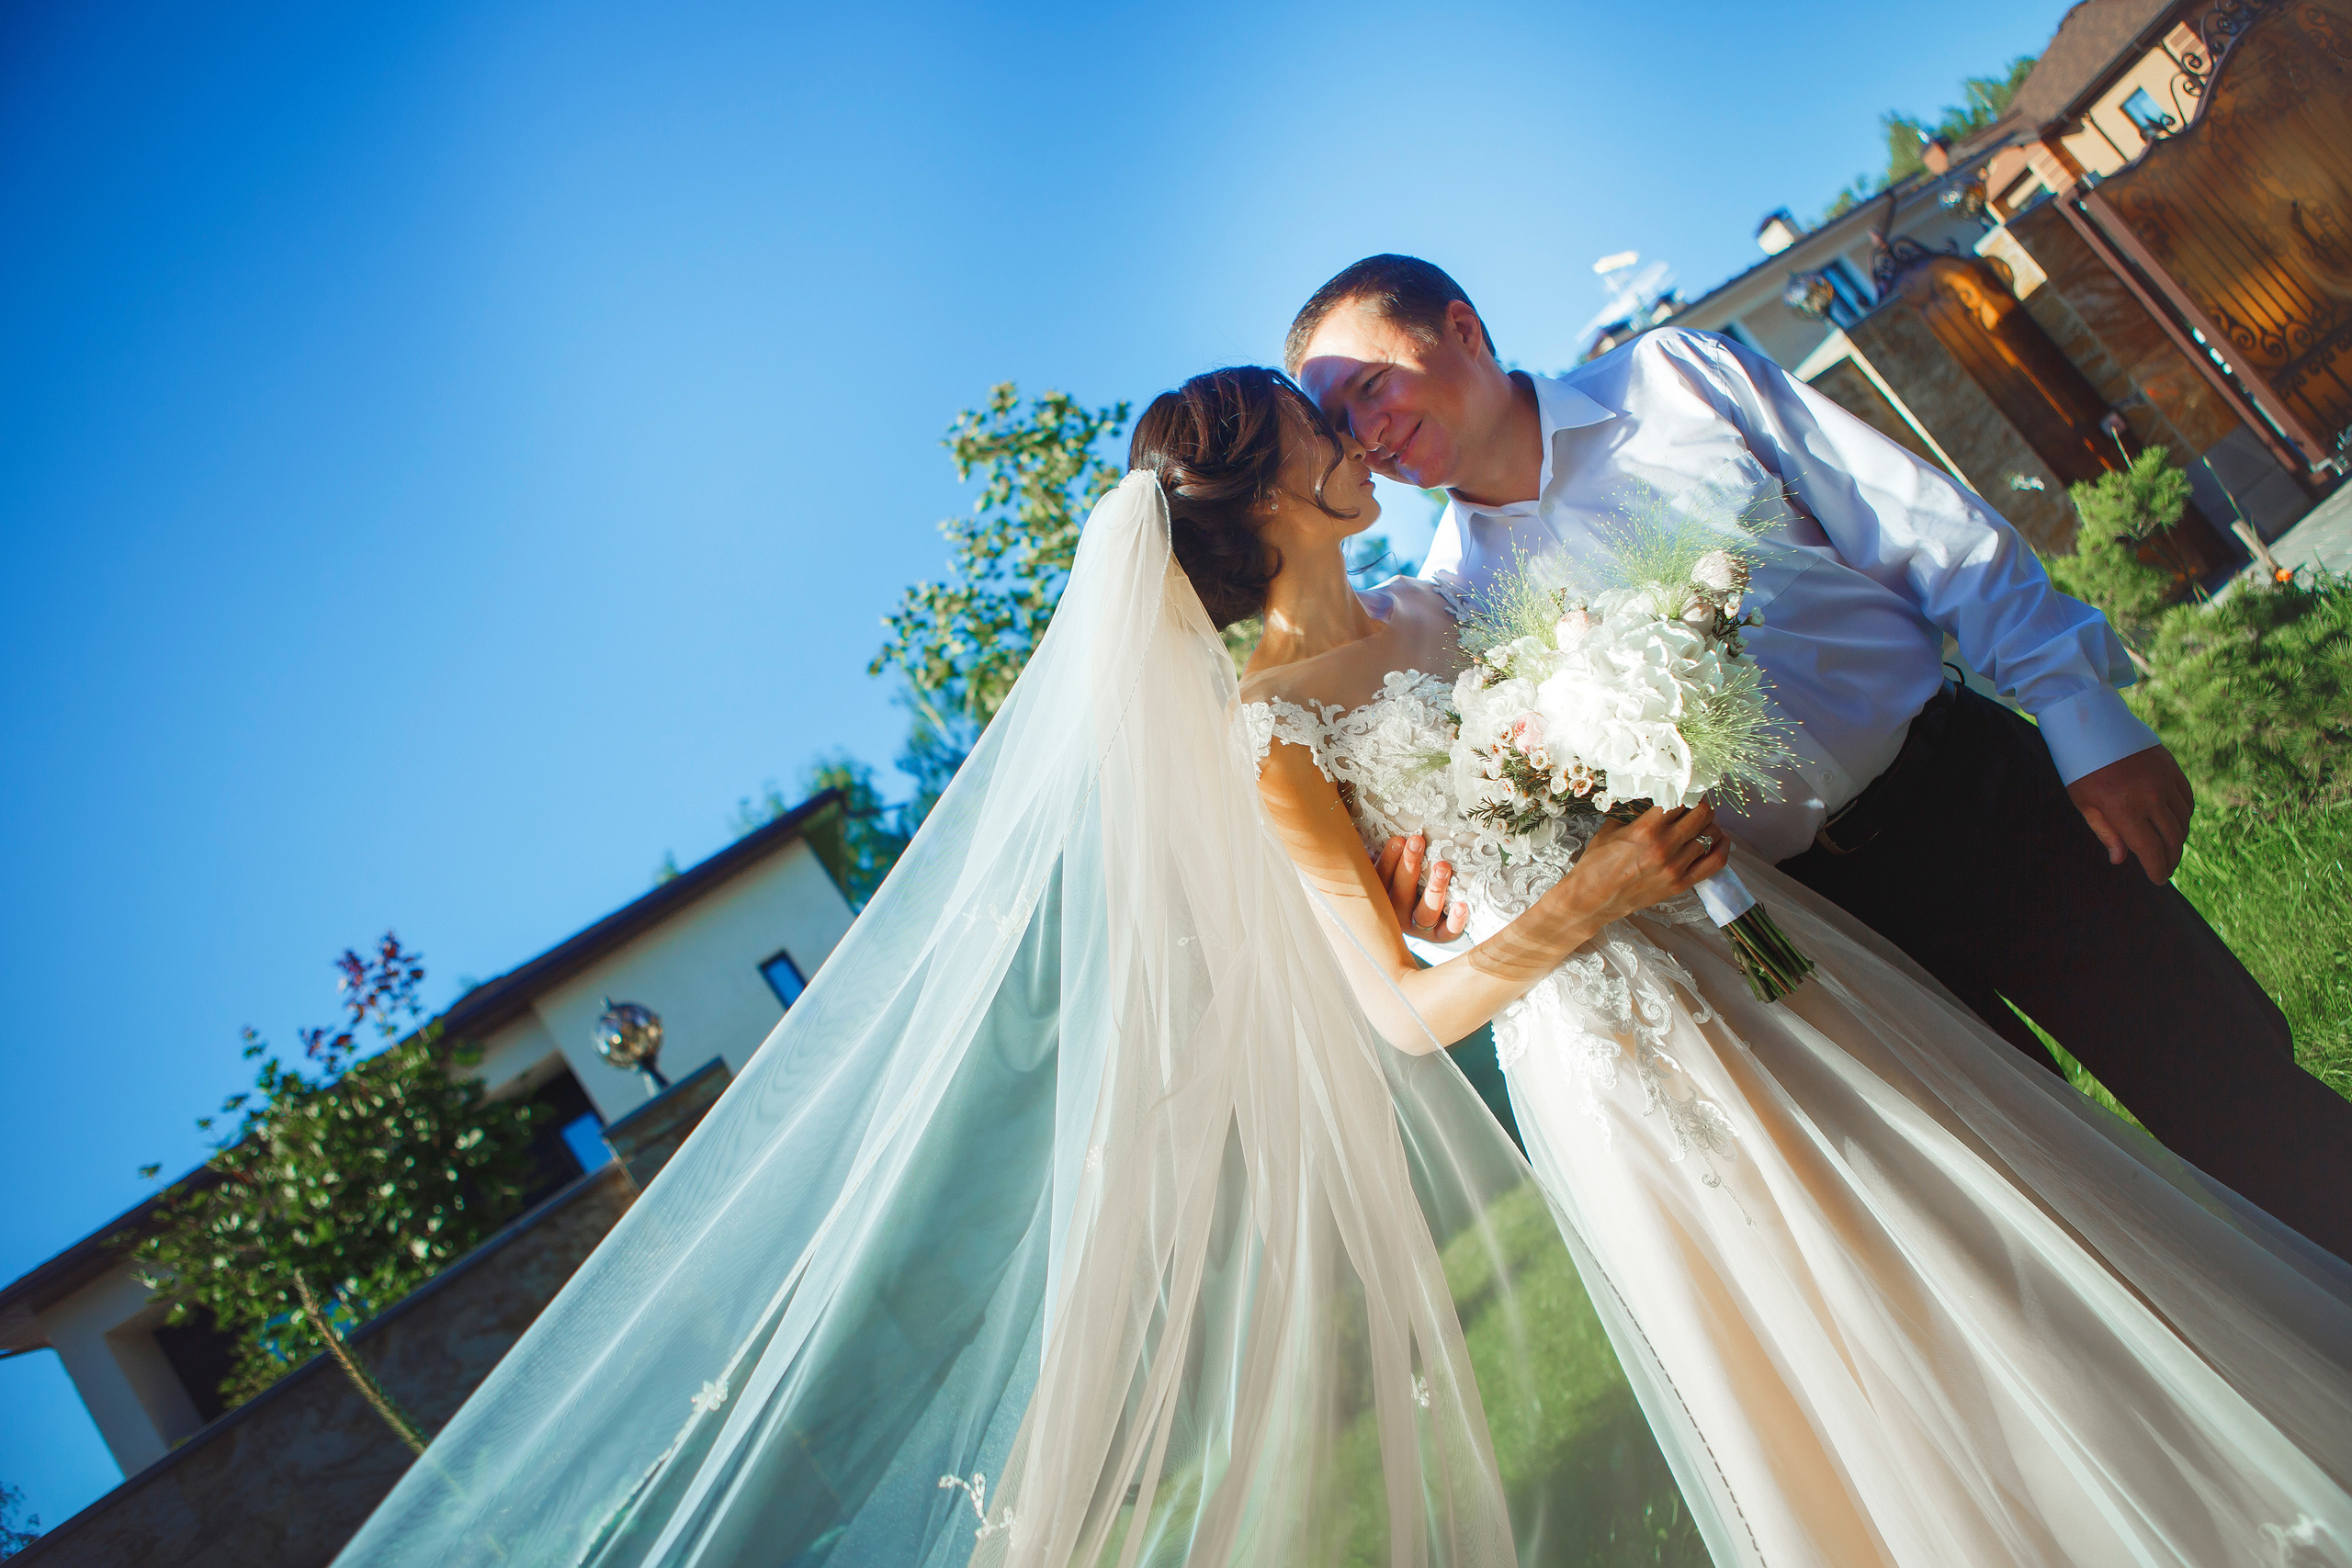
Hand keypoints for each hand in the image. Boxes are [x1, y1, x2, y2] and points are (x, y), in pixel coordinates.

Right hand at [1374, 833, 1467, 939]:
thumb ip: (1381, 850)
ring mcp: (1417, 928)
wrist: (1413, 923)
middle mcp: (1395, 915)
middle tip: (1417, 841)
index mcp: (1379, 897)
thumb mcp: (1385, 868)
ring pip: (1424, 913)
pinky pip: (1447, 933)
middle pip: (1400, 893)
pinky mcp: (1438, 937)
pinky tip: (1463, 905)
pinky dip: (1456, 921)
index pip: (1380, 878)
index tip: (1399, 838)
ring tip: (1443, 867)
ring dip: (1434, 889)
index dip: (1389, 859)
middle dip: (1409, 865)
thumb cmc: (1400, 882)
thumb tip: (1366, 813)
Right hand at [1557, 803, 1733, 926]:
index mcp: (1645, 830)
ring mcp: (1675, 868)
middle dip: (1701, 804)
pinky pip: (1715, 862)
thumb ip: (1634, 811)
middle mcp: (1664, 847)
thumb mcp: (1610, 828)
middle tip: (1696, 802)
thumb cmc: (1596, 863)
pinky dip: (1722, 847)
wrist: (1592, 900)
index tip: (1685, 787)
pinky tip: (1719, 838)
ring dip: (1709, 824)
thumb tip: (1653, 795)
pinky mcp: (1681, 885)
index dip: (1685, 790)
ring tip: (1702, 821)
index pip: (1680, 800)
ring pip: (1710, 835)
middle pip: (1701, 815)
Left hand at [2067, 743, 2193, 881]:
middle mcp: (2150, 797)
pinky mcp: (2171, 768)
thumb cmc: (2082, 767)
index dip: (2157, 869)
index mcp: (2124, 809)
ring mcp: (2164, 781)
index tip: (2158, 879)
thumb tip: (2121, 859)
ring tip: (2169, 849)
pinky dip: (2184, 816)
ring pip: (2182, 820)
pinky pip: (2186, 799)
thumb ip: (2106, 832)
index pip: (2151, 850)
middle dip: (2170, 859)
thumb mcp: (2084, 803)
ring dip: (2178, 839)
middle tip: (2166, 869)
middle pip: (2172, 838)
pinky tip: (2176, 824)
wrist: (2093, 725)